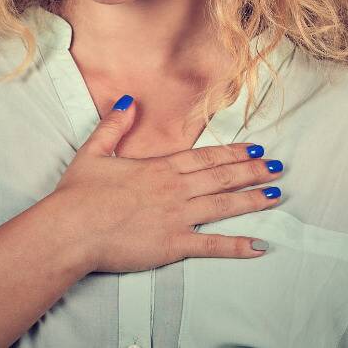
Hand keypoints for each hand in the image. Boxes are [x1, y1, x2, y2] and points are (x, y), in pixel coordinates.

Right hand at [50, 95, 284, 273]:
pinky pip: (211, 245)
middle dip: (252, 172)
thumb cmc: (77, 195)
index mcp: (159, 168)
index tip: (255, 149)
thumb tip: (128, 100)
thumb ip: (114, 126)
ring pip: (223, 206)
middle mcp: (174, 189)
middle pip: (221, 178)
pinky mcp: (172, 244)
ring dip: (251, 200)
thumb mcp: (93, 151)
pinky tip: (258, 246)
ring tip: (275, 195)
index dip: (232, 152)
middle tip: (277, 169)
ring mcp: (176, 217)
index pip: (204, 157)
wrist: (70, 229)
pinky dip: (236, 246)